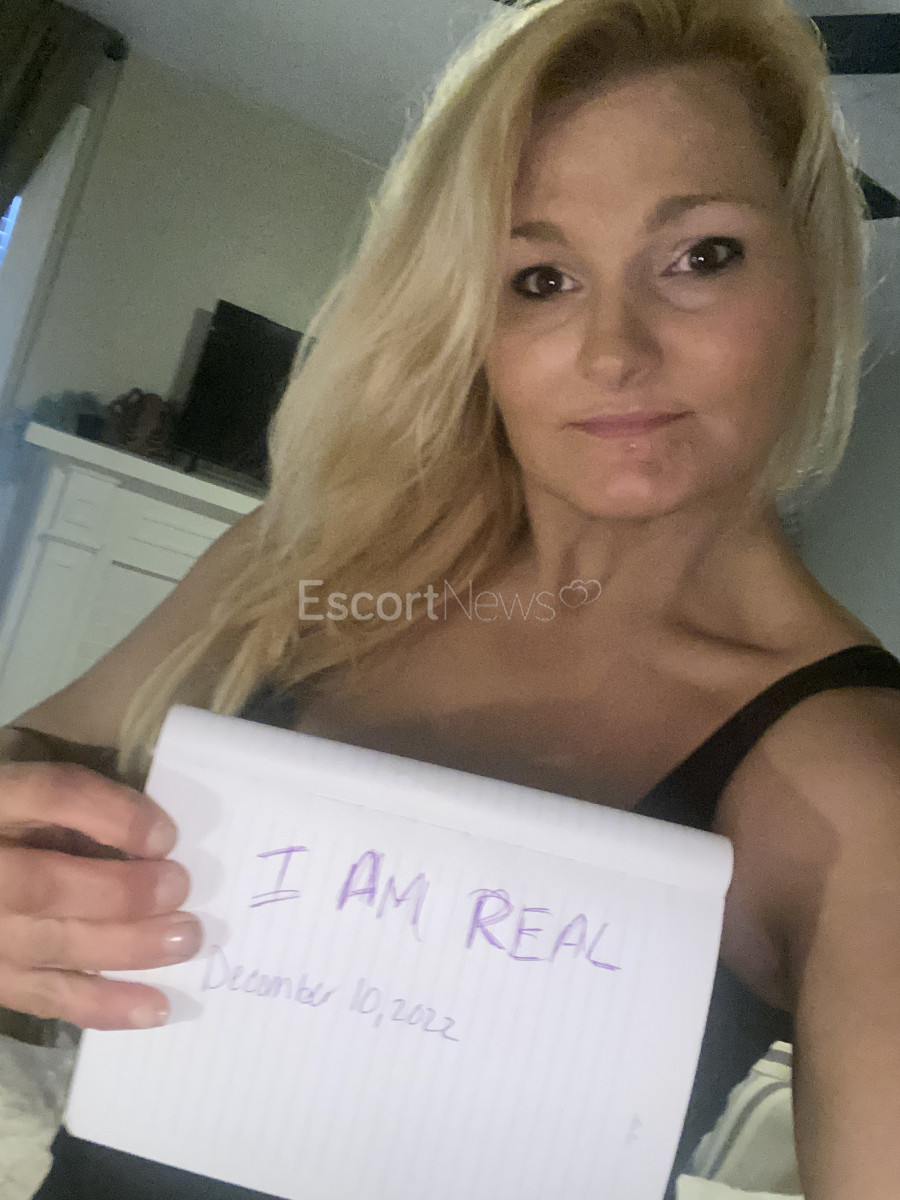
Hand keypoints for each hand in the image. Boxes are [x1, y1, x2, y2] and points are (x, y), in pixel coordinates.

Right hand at [0, 761, 201, 1029]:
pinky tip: (155, 1007)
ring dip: (127, 946)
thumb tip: (156, 837)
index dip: (114, 816)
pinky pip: (47, 998)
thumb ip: (81, 804)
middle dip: (123, 891)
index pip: (51, 796)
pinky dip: (104, 1005)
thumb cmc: (14, 824)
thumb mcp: (36, 793)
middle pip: (46, 886)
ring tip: (186, 939)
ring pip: (52, 945)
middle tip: (180, 888)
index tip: (166, 835)